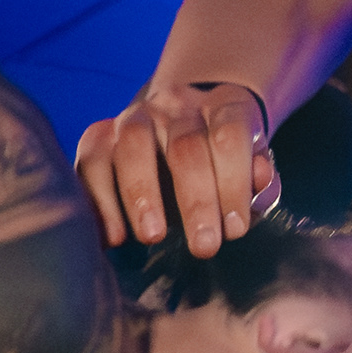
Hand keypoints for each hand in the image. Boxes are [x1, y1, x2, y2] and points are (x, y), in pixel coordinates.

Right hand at [75, 82, 276, 253]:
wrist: (178, 131)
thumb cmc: (221, 164)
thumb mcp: (251, 168)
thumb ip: (259, 181)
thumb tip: (260, 182)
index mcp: (222, 106)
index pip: (230, 135)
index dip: (234, 183)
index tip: (235, 228)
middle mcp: (176, 105)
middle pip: (185, 146)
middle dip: (195, 200)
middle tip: (204, 246)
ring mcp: (134, 117)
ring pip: (133, 145)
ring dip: (142, 194)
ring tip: (152, 237)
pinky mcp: (99, 135)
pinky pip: (91, 160)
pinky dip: (100, 199)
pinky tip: (112, 236)